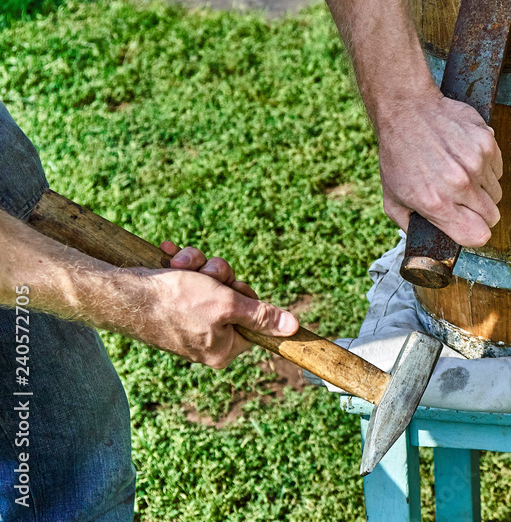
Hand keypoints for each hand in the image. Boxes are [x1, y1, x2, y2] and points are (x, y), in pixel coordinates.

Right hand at [120, 243, 298, 368]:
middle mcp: (208, 338)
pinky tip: (168, 256)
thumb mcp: (227, 305)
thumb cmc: (175, 302)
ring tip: (180, 266)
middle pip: (234, 296)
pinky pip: (190, 277)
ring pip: (213, 282)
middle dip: (221, 276)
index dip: (245, 297)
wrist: (121, 293)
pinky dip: (181, 264)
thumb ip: (261, 316)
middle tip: (206, 275)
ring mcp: (190, 320)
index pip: (255, 320)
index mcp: (224, 348)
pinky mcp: (174, 303)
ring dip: (199, 266)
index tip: (233, 291)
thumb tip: (294, 328)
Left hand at [377, 92, 501, 247]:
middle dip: (480, 214)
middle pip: (492, 217)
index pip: (478, 236)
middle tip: (464, 202)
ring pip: (497, 193)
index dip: (474, 234)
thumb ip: (410, 227)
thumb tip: (426, 244)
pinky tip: (466, 159)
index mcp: (436, 203)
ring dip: (483, 190)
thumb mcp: (392, 199)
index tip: (468, 226)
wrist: (406, 111)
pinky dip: (487, 168)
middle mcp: (459, 184)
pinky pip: (498, 169)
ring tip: (461, 176)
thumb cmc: (397, 155)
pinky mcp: (487, 142)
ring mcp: (476, 162)